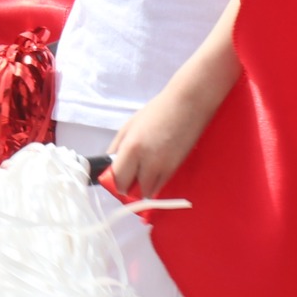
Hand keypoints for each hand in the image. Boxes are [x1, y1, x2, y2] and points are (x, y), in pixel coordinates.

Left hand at [106, 81, 214, 197]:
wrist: (188, 104)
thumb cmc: (157, 111)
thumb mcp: (130, 126)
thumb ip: (117, 148)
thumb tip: (109, 167)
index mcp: (131, 148)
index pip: (118, 180)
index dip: (115, 182)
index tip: (117, 179)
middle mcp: (147, 163)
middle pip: (132, 191)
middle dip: (128, 187)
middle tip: (129, 176)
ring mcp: (163, 168)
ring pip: (147, 192)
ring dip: (143, 186)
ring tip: (144, 171)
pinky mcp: (175, 169)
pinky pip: (160, 186)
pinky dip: (155, 182)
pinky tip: (156, 167)